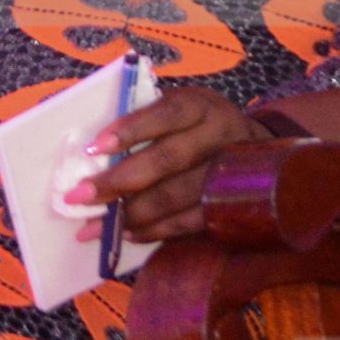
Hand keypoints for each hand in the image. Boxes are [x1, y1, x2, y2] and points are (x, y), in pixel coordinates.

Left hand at [80, 85, 271, 242]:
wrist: (259, 150)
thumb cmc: (197, 126)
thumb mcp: (179, 109)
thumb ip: (145, 121)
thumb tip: (92, 151)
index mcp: (200, 106)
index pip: (166, 114)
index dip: (130, 130)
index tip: (94, 148)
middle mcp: (220, 136)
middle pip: (167, 159)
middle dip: (119, 180)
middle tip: (80, 195)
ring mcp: (230, 172)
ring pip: (177, 195)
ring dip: (131, 213)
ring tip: (94, 225)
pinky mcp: (232, 205)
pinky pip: (191, 221)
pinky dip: (156, 229)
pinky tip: (127, 234)